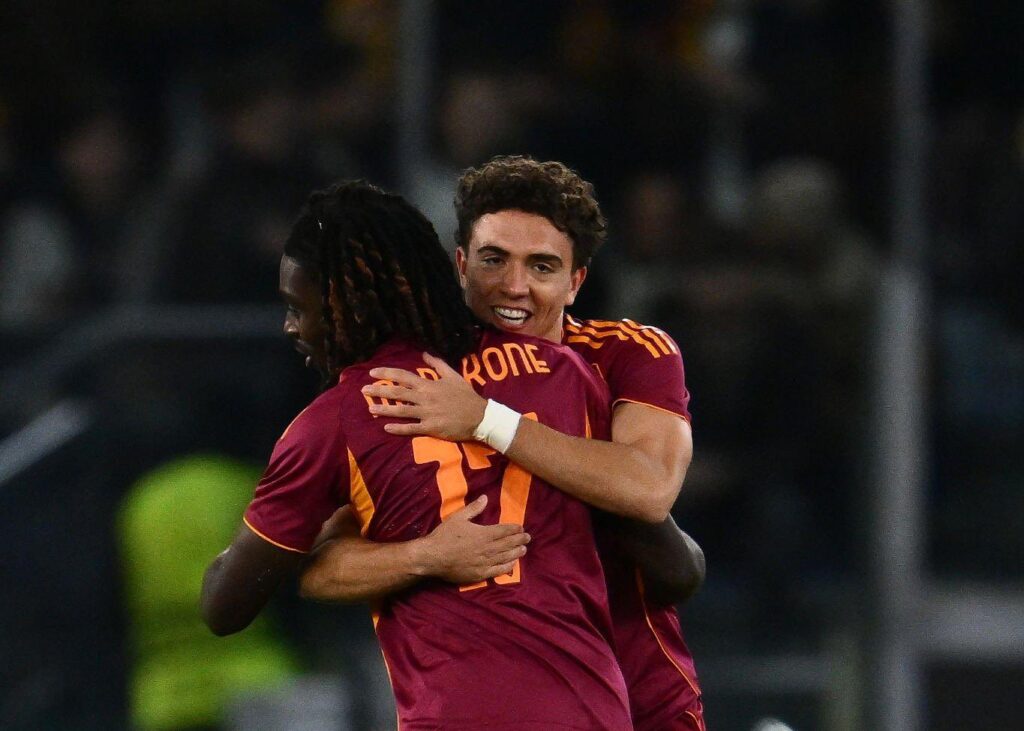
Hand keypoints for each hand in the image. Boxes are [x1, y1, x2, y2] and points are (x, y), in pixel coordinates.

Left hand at [362, 352, 486, 439]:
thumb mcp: (454, 376)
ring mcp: (427, 413)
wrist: (480, 416)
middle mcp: (425, 398)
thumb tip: (424, 354)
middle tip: (363, 390)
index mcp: (429, 385)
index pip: (403, 376)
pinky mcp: (431, 427)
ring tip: (370, 409)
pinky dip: (398, 428)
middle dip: (379, 391)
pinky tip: (386, 428)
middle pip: (397, 393)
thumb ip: (438, 365)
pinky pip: (411, 428)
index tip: (373, 373)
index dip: (387, 374)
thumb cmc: (467, 396)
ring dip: (384, 409)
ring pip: (401, 411)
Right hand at [412, 495, 529, 583]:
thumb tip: (485, 498)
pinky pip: (497, 571)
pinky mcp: (479, 574)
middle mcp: (487, 548)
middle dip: (519, 540)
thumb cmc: (444, 536)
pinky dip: (507, 567)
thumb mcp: (458, 518)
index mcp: (483, 534)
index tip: (521, 528)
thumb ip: (474, 509)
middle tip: (528, 538)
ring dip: (516, 553)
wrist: (433, 557)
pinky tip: (512, 565)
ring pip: (505, 557)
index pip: (504, 531)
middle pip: (507, 544)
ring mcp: (484, 562)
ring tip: (524, 549)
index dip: (514, 529)